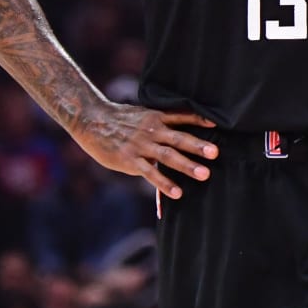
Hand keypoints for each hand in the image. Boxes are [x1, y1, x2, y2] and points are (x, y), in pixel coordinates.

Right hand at [72, 101, 217, 198]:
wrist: (91, 121)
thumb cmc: (118, 119)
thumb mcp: (141, 114)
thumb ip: (159, 121)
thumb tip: (177, 126)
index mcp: (156, 117)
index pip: (181, 116)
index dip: (199, 120)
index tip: (216, 125)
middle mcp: (151, 130)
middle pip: (179, 138)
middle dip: (198, 146)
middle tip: (216, 153)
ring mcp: (141, 146)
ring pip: (168, 156)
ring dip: (187, 165)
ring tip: (204, 174)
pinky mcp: (130, 160)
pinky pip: (150, 173)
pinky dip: (165, 184)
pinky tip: (178, 193)